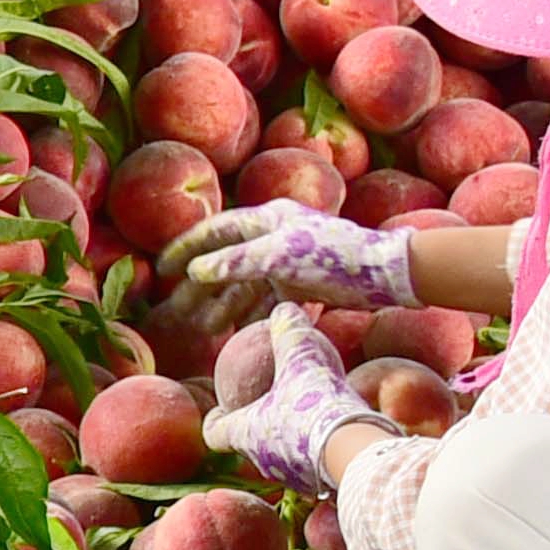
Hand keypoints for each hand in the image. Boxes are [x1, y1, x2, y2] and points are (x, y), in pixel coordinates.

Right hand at [169, 200, 418, 315]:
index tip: (161, 269)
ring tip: (205, 328)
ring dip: (224, 304)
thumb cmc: (334, 255)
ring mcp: (288, 261)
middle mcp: (273, 237)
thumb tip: (195, 271)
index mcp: (266, 219)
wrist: (387, 273)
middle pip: (227, 261)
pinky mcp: (303, 283)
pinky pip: (267, 300)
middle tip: (177, 309)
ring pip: (246, 284)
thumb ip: (236, 262)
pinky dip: (251, 314)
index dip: (186, 248)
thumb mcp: (280, 256)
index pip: (214, 231)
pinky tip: (237, 330)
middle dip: (202, 286)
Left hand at [213, 308, 380, 496]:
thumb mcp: (302, 358)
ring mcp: (291, 477)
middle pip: (248, 445)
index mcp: (244, 433)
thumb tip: (283, 310)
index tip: (219, 411)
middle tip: (266, 408)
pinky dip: (316, 451)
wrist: (356, 449)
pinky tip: (336, 433)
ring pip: (282, 457)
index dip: (214, 421)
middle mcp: (261, 461)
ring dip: (288, 440)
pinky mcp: (320, 485)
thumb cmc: (317, 403)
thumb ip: (289, 333)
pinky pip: (313, 465)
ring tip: (304, 419)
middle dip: (254, 428)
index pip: (215, 432)